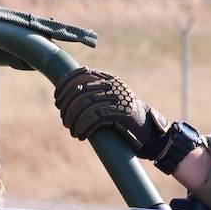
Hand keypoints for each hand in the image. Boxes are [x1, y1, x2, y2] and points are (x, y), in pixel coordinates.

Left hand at [54, 67, 169, 158]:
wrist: (153, 135)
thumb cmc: (127, 120)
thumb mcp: (110, 100)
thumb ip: (94, 93)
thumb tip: (65, 95)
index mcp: (109, 79)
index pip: (81, 73)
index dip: (65, 85)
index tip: (58, 99)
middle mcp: (113, 85)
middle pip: (79, 91)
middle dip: (68, 107)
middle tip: (65, 120)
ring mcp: (118, 97)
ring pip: (85, 105)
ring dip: (74, 120)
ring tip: (72, 130)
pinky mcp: (121, 113)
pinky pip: (94, 118)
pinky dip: (84, 127)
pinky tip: (81, 135)